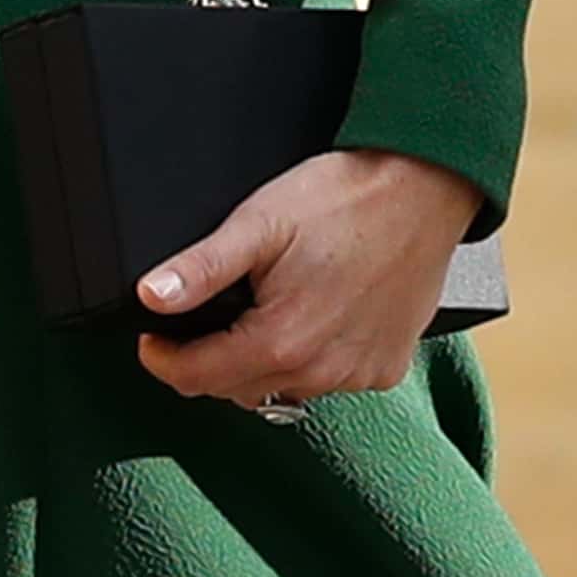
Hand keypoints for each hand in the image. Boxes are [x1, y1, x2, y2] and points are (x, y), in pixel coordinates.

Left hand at [134, 148, 482, 415]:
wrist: (424, 187)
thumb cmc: (346, 199)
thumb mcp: (258, 223)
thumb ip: (200, 268)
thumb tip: (152, 296)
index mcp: (282, 341)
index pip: (196, 379)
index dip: (163, 359)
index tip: (152, 339)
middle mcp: (322, 371)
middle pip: (237, 389)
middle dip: (209, 361)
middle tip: (208, 317)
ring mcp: (359, 374)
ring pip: (282, 389)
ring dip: (261, 363)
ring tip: (263, 312)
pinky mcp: (387, 367)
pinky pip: (331, 381)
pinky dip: (311, 360)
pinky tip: (314, 319)